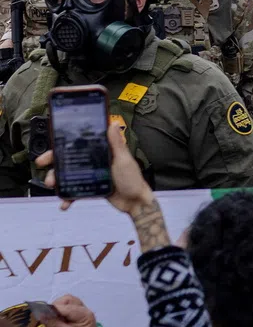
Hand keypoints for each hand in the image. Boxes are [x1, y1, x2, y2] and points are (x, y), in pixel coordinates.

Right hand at [35, 122, 154, 215]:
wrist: (135, 202)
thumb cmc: (133, 179)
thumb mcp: (124, 160)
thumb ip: (117, 144)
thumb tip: (113, 124)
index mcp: (102, 152)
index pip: (80, 145)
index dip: (64, 145)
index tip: (52, 146)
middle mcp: (95, 162)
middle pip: (69, 159)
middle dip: (54, 162)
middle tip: (43, 164)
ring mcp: (91, 175)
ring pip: (68, 175)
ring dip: (57, 180)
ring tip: (52, 184)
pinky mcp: (90, 188)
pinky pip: (75, 192)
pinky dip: (68, 197)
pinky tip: (64, 203)